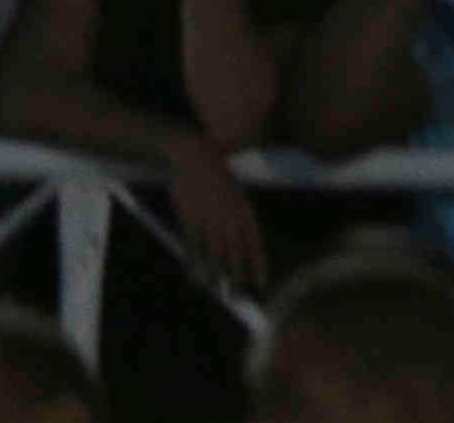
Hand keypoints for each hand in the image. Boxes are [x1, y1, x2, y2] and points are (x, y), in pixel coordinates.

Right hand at [161, 138, 265, 292]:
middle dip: (240, 275)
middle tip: (242, 297)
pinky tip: (197, 279)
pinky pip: (195, 247)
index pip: (254, 242)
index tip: (261, 282)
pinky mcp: (192, 219)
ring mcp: (211, 218)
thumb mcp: (232, 194)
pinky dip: (196, 264)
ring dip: (219, 275)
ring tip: (222, 294)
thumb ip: (236, 214)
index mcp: (244, 209)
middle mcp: (231, 217)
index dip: (257, 263)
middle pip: (237, 252)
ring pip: (217, 253)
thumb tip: (240, 233)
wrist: (197, 155)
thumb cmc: (216, 175)